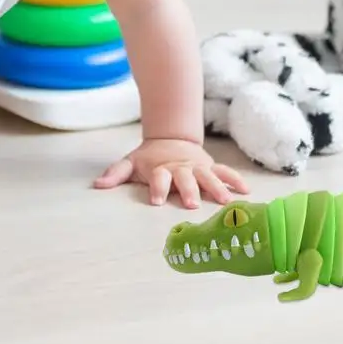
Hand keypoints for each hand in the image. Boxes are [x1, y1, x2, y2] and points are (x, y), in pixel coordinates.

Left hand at [94, 138, 248, 207]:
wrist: (171, 138)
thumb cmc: (149, 158)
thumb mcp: (130, 163)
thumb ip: (115, 174)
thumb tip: (97, 184)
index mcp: (161, 169)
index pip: (158, 178)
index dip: (156, 188)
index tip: (155, 201)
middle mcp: (181, 168)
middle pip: (185, 179)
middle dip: (189, 191)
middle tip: (192, 205)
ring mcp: (198, 167)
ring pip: (209, 177)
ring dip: (216, 188)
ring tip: (225, 202)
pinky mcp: (210, 166)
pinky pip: (225, 172)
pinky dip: (235, 180)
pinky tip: (246, 192)